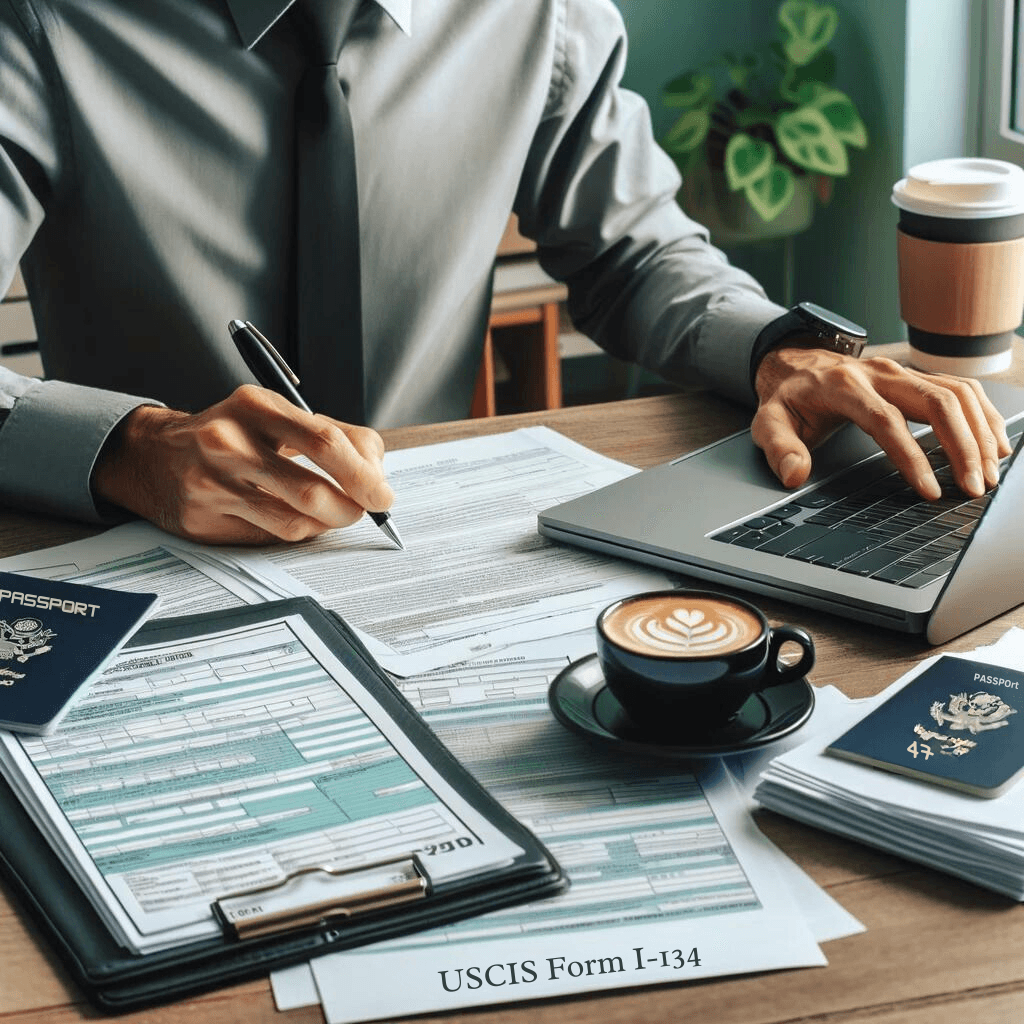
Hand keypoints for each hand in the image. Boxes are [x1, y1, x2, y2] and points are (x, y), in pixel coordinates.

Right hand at [91, 385, 393, 543]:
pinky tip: (295, 519)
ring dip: (326, 524)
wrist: (155, 454)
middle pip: (312, 490)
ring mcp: (212, 483)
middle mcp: (228, 442)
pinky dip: (295, 532)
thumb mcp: (277, 416)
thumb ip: (335, 435)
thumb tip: (377, 473)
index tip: (383, 494)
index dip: (364, 474)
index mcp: (255, 406)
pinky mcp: (203, 518)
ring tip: (332, 513)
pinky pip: (269, 536)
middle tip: (365, 510)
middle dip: (351, 507)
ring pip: (294, 521)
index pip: (326, 441)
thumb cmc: (234, 435)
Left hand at [751, 347, 1011, 499]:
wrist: (796, 363)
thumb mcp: (768, 422)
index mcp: (844, 386)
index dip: (912, 457)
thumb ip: (779, 448)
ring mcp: (903, 371)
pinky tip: (993, 444)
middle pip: (936, 402)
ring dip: (979, 433)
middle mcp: (880, 373)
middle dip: (962, 446)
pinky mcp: (917, 375)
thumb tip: (794, 474)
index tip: (930, 490)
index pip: (886, 421)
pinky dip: (983, 415)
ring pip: (956, 393)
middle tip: (974, 487)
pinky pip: (961, 389)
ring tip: (988, 474)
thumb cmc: (788, 398)